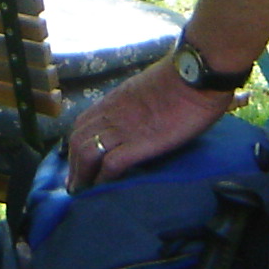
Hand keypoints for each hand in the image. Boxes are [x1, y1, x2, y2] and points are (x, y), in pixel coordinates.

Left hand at [65, 55, 231, 189]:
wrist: (195, 75)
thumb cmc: (181, 78)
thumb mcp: (146, 88)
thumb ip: (134, 103)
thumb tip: (136, 116)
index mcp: (113, 101)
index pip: (82, 124)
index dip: (76, 144)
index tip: (78, 161)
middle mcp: (111, 115)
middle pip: (78, 141)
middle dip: (74, 165)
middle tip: (76, 185)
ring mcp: (123, 129)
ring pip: (87, 153)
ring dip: (82, 175)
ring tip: (84, 193)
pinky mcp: (139, 144)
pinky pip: (110, 164)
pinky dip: (103, 180)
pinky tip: (103, 191)